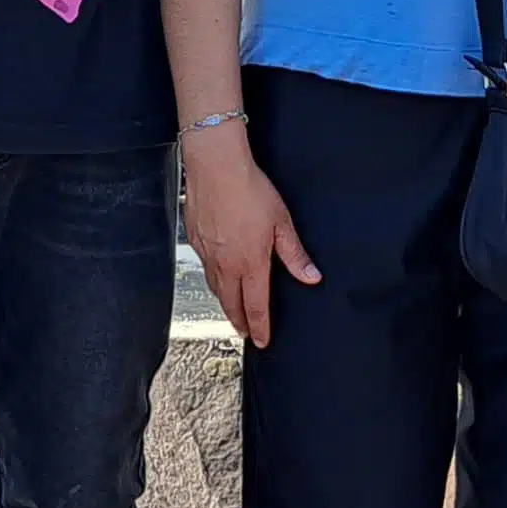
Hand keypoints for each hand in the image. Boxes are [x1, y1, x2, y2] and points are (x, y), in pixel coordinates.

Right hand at [184, 134, 318, 349]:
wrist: (216, 167)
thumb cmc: (249, 189)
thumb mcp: (282, 222)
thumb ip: (295, 254)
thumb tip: (311, 277)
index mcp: (250, 263)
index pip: (256, 306)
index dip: (260, 327)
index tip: (262, 340)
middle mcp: (226, 264)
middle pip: (231, 304)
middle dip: (239, 321)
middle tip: (245, 332)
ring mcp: (207, 253)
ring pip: (216, 288)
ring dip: (225, 303)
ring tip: (232, 309)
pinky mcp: (195, 239)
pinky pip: (204, 268)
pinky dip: (213, 279)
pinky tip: (217, 275)